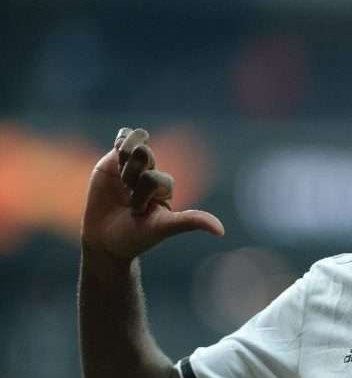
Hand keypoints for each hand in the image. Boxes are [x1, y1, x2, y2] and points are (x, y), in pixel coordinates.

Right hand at [81, 127, 223, 261]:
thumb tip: (221, 231)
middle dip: (132, 174)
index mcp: (165, 186)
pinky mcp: (114, 159)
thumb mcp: (162, 228)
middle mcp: (151, 172)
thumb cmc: (135, 236)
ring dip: (123, 162)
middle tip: (127, 193)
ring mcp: (133, 165)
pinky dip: (120, 141)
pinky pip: (122, 137)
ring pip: (133, 144)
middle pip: (145, 155)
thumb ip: (190, 222)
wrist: (105, 239)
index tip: (137, 212)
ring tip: (119, 181)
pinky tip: (117, 152)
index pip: (154, 178)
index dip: (142, 195)